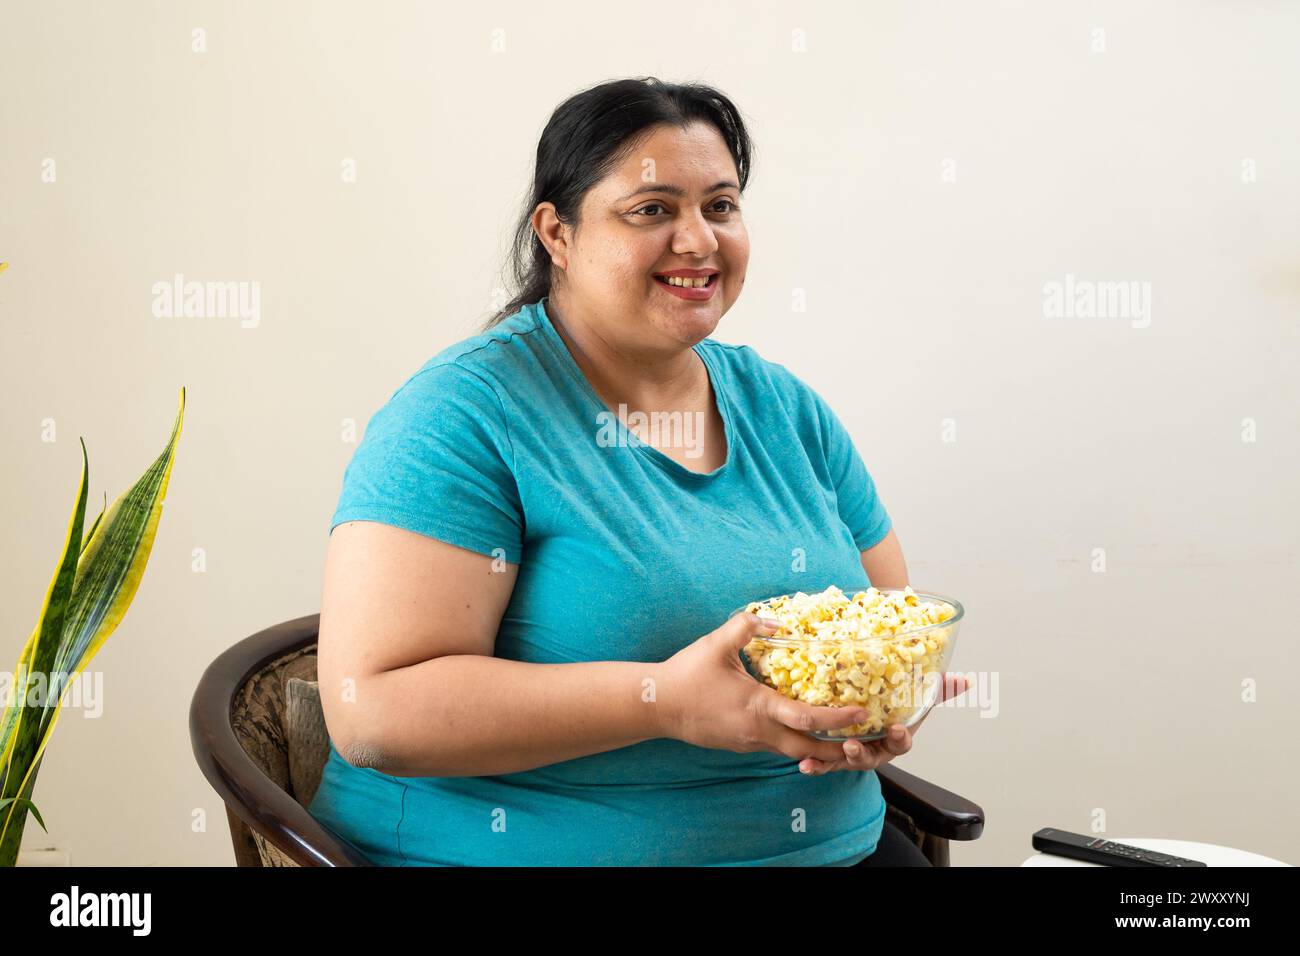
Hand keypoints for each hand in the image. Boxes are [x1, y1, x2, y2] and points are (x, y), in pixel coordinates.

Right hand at [656, 612, 871, 765]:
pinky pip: (775, 747)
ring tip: (840, 736)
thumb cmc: (687, 674)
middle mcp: (758, 732)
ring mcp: (749, 743)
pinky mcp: (741, 745)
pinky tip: (801, 728)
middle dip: (837, 748)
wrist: (657, 706)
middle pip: (808, 749)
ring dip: (816, 746)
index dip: (838, 718)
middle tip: (862, 739)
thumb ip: (747, 626)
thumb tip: (776, 620)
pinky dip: (794, 741)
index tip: (861, 713)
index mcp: (758, 707)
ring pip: (792, 752)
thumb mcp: (716, 643)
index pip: (807, 719)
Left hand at [797, 672, 969, 775]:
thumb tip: (964, 680)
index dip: (900, 738)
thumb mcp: (913, 698)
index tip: (897, 729)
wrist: (862, 719)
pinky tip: (805, 764)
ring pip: (845, 762)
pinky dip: (815, 766)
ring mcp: (852, 755)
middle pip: (871, 757)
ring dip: (834, 761)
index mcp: (893, 738)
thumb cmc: (890, 711)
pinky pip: (823, 764)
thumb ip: (936, 690)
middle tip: (851, 745)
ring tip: (821, 756)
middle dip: (861, 754)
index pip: (901, 742)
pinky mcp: (831, 756)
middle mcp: (874, 750)